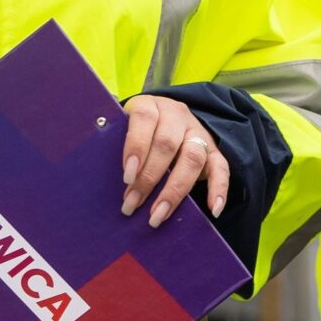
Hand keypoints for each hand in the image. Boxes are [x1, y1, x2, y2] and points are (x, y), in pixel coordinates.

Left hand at [121, 96, 231, 227]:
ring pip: (192, 157)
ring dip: (175, 190)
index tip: (127, 178)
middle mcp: (177, 115)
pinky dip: (219, 189)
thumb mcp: (123, 129)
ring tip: (158, 215)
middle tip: (132, 206)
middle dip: (149, 179)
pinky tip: (213, 209)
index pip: (144, 120)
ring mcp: (197, 132)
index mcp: (151, 106)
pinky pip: (221, 167)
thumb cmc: (135, 133)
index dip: (136, 147)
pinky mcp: (213, 149)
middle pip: (167, 144)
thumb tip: (98, 184)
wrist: (164, 119)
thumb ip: (116, 147)